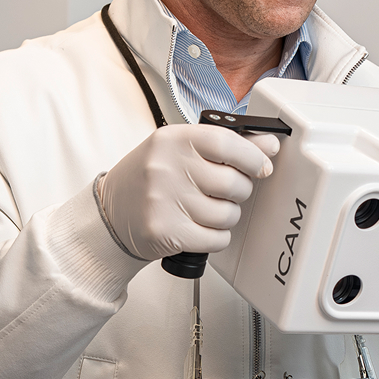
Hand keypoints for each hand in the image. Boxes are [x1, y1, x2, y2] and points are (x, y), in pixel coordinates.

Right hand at [97, 125, 279, 260]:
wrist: (110, 216)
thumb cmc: (149, 180)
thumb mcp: (180, 151)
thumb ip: (226, 145)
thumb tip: (268, 145)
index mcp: (172, 140)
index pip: (227, 143)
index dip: (253, 157)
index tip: (262, 166)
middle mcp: (166, 168)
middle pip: (234, 183)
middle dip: (240, 191)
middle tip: (225, 192)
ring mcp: (164, 201)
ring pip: (228, 214)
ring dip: (226, 216)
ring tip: (205, 210)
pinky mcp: (166, 232)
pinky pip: (216, 238)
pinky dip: (216, 237)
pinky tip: (199, 228)